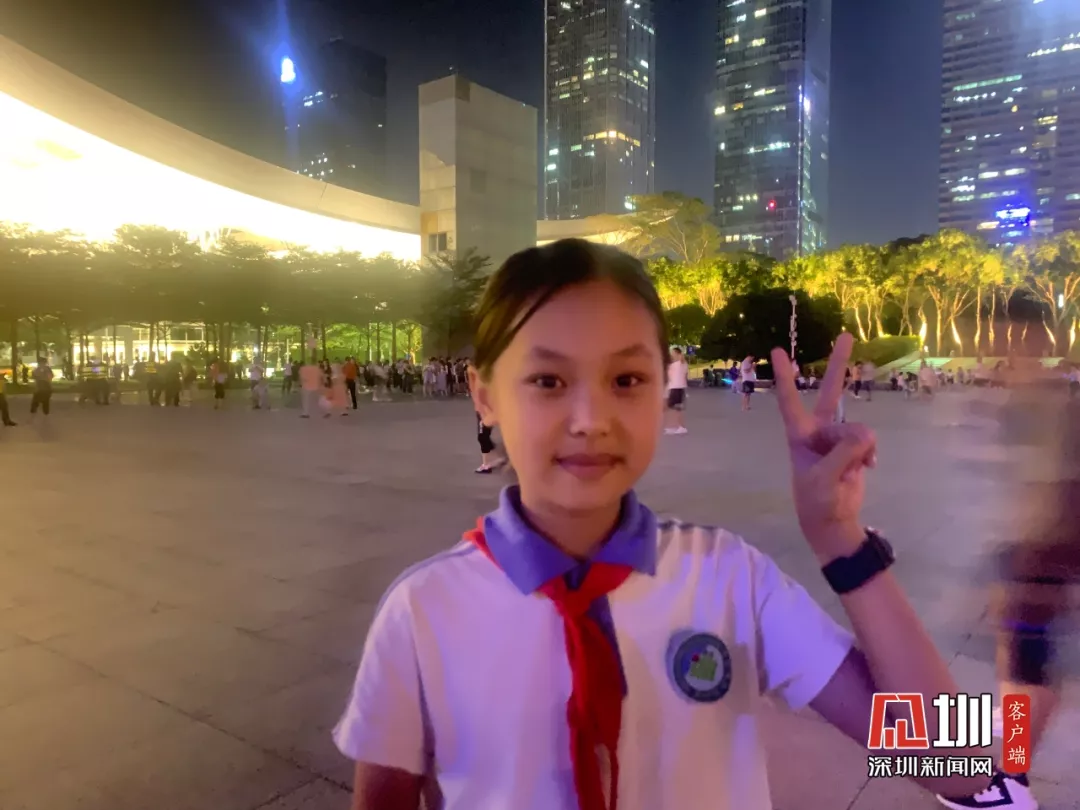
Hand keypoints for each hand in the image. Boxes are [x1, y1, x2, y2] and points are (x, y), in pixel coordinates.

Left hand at [771, 334, 876, 562]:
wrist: (833, 521)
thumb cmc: (817, 499)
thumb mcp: (825, 477)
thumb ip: (844, 451)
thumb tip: (867, 434)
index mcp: (799, 434)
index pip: (790, 400)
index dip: (784, 376)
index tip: (776, 350)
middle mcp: (818, 430)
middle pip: (830, 392)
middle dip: (838, 365)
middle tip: (846, 335)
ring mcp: (838, 438)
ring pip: (858, 429)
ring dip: (859, 450)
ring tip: (850, 470)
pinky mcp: (855, 447)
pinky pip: (869, 441)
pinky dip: (870, 454)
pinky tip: (866, 468)